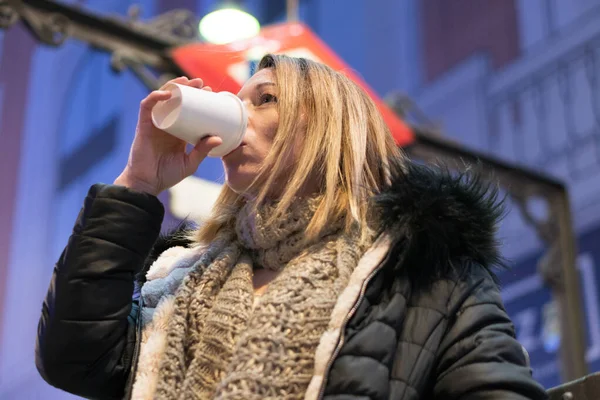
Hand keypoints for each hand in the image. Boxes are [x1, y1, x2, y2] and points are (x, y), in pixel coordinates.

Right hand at [114, 77, 221, 195]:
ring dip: (173, 86)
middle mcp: (166, 124)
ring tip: (186, 81)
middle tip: (201, 83)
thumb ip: (202, 151)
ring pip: (162, 98)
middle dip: (188, 88)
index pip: (188, 110)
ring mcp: (154, 123)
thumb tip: (219, 138)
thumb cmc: (167, 175)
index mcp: (178, 131)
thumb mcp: (190, 163)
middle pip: (176, 100)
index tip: (210, 93)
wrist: (147, 183)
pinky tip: (167, 93)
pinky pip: (147, 105)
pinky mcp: (143, 124)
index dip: (197, 99)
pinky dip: (156, 96)